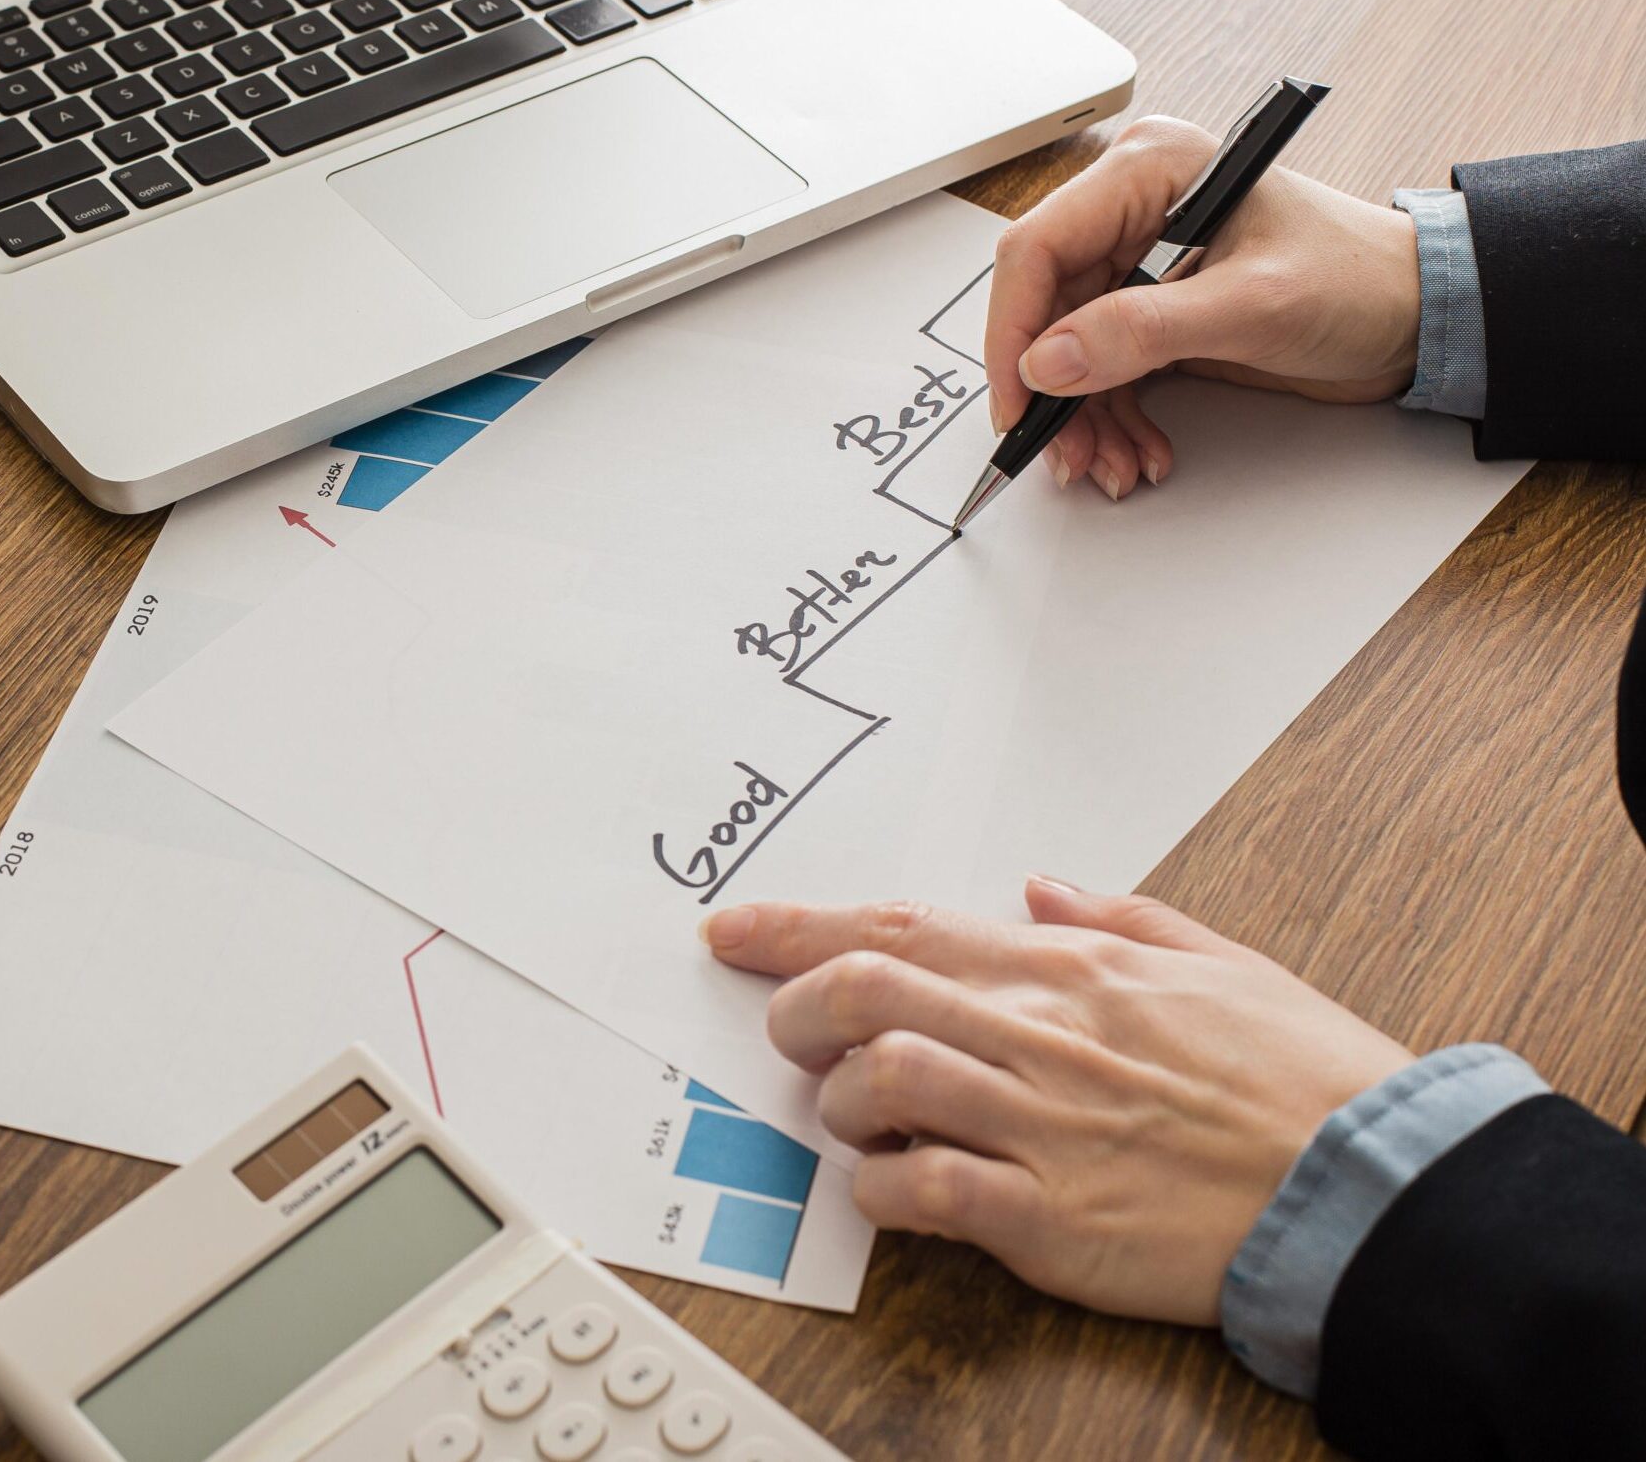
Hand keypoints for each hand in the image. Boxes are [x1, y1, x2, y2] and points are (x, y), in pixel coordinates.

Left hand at [701, 879, 1413, 1324]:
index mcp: (1069, 970)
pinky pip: (923, 1191)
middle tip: (784, 1034)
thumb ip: (1115, 917)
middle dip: (792, 1007)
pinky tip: (891, 1190)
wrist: (1374, 1185)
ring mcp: (1040, 1127)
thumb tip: (1036, 888)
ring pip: (876, 1082)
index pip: (898, 927)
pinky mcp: (1050, 1219)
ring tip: (854, 1119)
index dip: (794, 927)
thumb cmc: (1303, 1077)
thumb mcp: (1217, 961)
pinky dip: (880, 1190)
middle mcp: (1039, 1035)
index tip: (731, 930)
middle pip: (860, 992)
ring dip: (835, 1102)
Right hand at [986, 116, 1423, 499]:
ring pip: (1067, 350)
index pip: (1038, 247)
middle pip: (1045, 308)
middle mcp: (1132, 210)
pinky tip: (1137, 449)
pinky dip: (1111, 418)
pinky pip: (1102, 369)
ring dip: (1083, 417)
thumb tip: (1049, 361)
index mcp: (1149, 172)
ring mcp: (1139, 262)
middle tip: (1064, 451)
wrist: (1420, 315)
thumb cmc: (1360, 278)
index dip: (1015, 330)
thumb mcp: (1253, 305)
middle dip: (1054, 390)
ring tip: (1109, 465)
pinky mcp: (1154, 309)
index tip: (1019, 400)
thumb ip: (1144, 330)